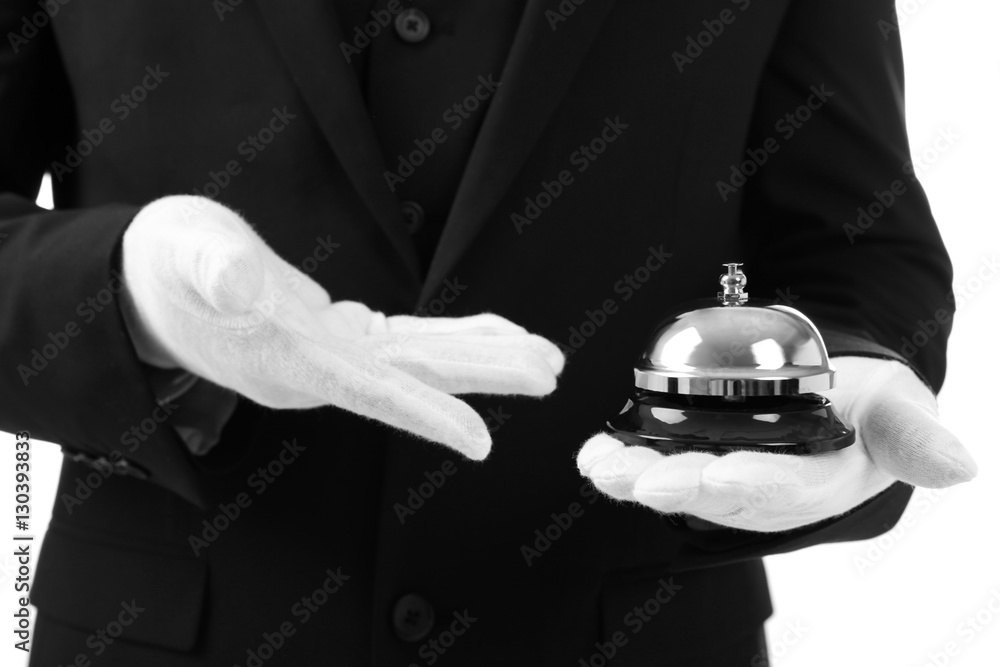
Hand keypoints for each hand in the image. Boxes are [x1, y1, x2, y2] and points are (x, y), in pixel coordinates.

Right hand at [121, 195, 563, 458]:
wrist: (151, 285)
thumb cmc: (165, 268)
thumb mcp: (183, 255)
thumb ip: (212, 268)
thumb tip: (239, 281)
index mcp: (290, 359)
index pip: (369, 391)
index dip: (424, 414)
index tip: (478, 440)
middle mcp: (322, 368)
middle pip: (415, 377)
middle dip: (483, 375)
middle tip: (550, 373)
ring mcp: (335, 353)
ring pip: (421, 359)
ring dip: (483, 356)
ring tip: (543, 357)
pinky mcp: (342, 333)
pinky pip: (409, 340)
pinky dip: (453, 335)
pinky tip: (493, 332)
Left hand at [576, 356, 975, 531]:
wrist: (836, 394)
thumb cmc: (870, 404)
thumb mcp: (899, 408)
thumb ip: (915, 436)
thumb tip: (957, 467)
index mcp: (818, 483)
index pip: (785, 491)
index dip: (753, 485)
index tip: (720, 476)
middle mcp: (765, 490)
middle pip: (717, 494)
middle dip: (678, 487)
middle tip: (640, 479)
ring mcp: (725, 475)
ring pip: (677, 484)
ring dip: (635, 476)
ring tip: (601, 466)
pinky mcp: (696, 457)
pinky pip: (655, 462)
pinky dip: (621, 458)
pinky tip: (593, 452)